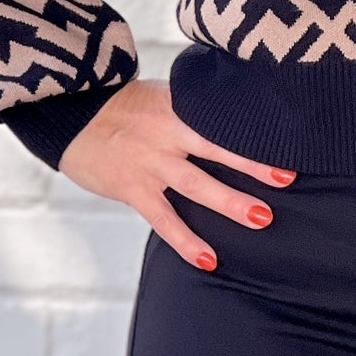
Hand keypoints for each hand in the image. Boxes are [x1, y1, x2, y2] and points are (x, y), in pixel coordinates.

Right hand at [57, 78, 296, 271]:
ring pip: (196, 185)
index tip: (285, 138)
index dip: (253, 128)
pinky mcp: (133, 189)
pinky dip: (186, 241)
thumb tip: (230, 118)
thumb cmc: (121, 105)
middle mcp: (168, 133)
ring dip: (229, 202)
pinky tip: (209, 259)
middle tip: (286, 180)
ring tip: (261, 218)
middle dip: (252, 166)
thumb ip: (191, 109)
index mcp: (178, 106)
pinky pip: (164, 219)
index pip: (222, 118)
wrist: (70, 113)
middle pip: (217, 149)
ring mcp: (150, 163)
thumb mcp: (160, 95)